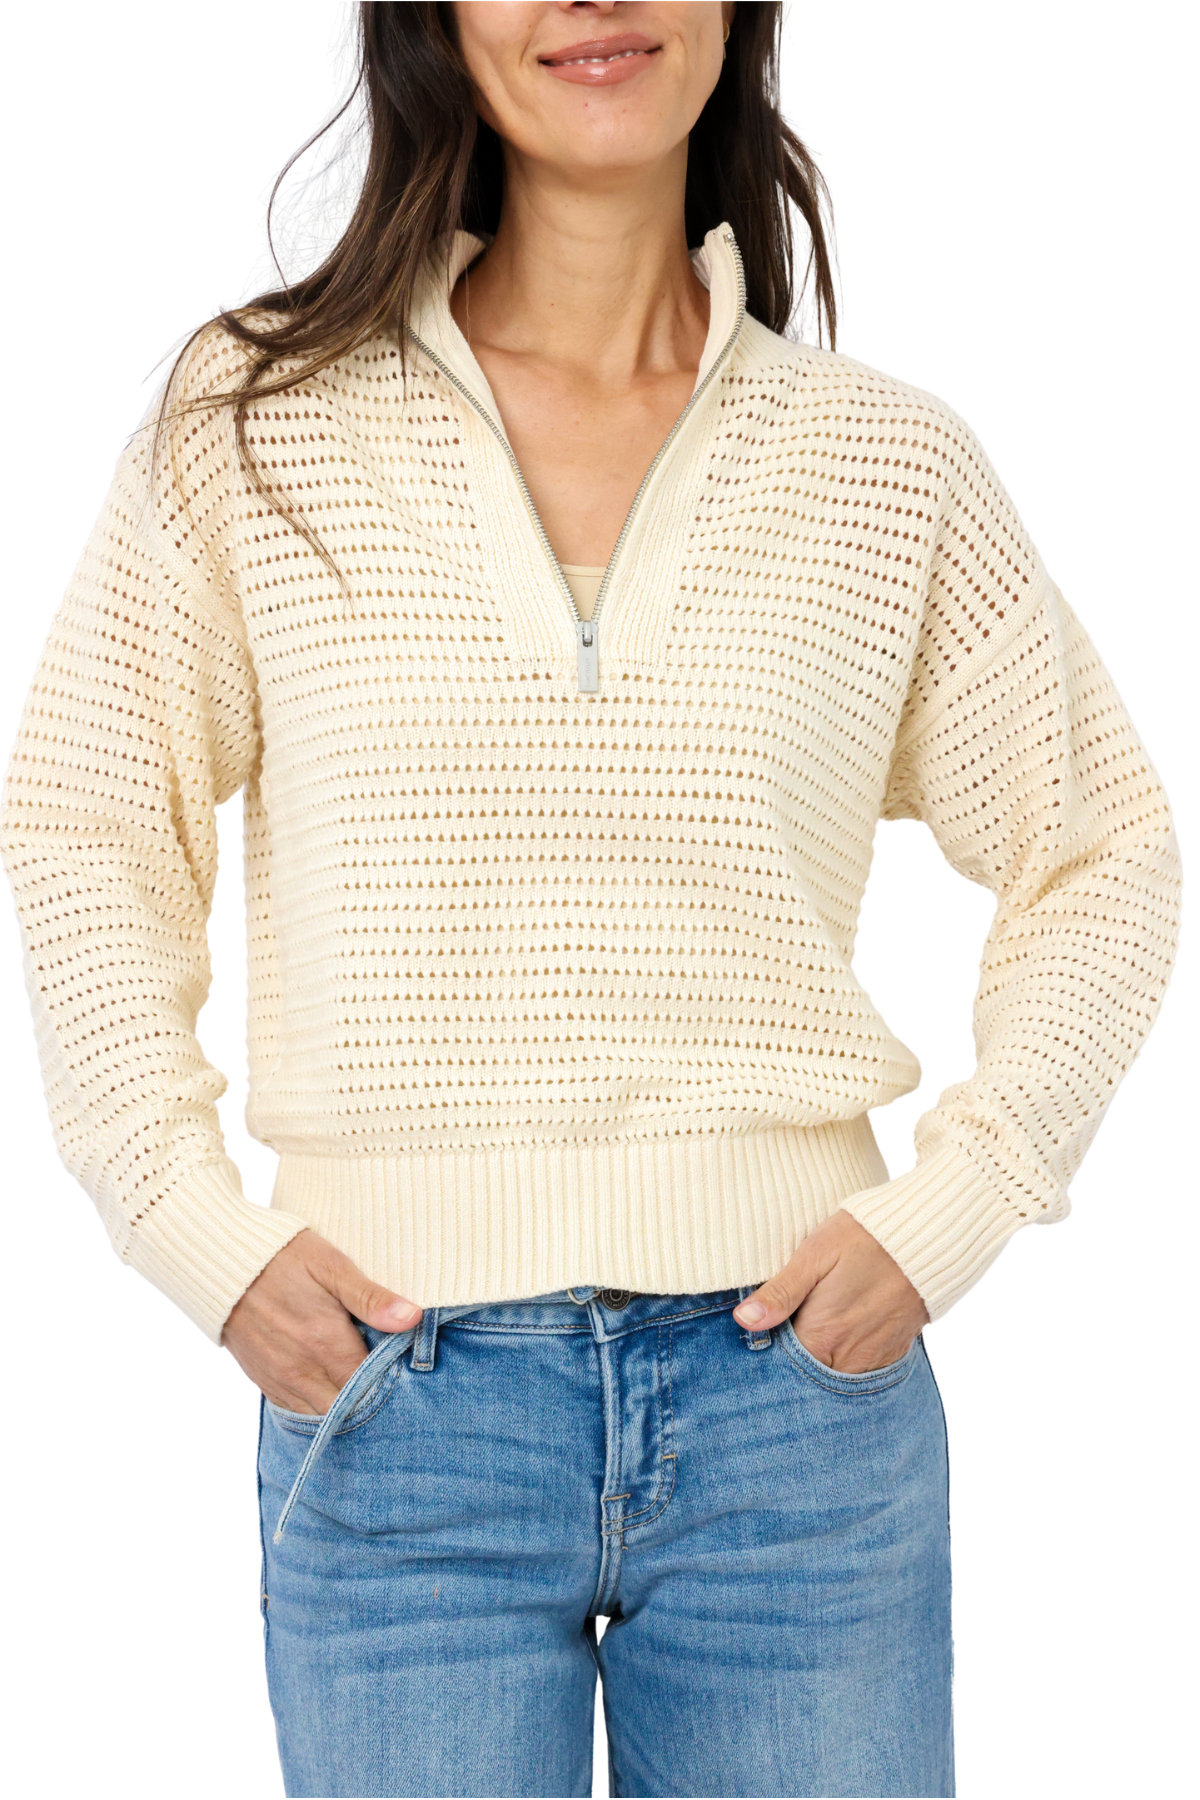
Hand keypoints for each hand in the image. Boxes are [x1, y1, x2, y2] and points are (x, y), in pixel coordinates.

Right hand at [221, 1229, 422, 1414]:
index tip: (402, 1367)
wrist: (223, 1264)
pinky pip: (296, 1410)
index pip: (372, 1385)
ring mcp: (281, 1380)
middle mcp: (303, 1371)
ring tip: (359, 1384)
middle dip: (369, 1399)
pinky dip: (316, 1405)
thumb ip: (370, 1298)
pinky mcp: (264, 1381)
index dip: (391, 1380)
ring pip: (323, 1415)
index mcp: (327, 1344)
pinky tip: (329, 1387)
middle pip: (349, 1407)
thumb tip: (412, 1318)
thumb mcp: (331, 1265)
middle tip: (384, 1377)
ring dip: (343, 1406)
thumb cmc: (283, 1257)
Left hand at [732, 1209, 928, 1371]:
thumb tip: (744, 1320)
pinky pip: (861, 1372)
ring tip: (812, 1330)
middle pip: (808, 1375)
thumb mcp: (815, 1254)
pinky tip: (839, 1337)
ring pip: (834, 1377)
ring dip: (819, 1361)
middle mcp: (849, 1356)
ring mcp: (874, 1358)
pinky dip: (845, 1361)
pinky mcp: (894, 1353)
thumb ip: (781, 1292)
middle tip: (787, 1328)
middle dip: (793, 1362)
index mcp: (823, 1334)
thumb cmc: (865, 1236)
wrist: (928, 1236)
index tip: (761, 1335)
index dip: (767, 1352)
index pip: (781, 1366)